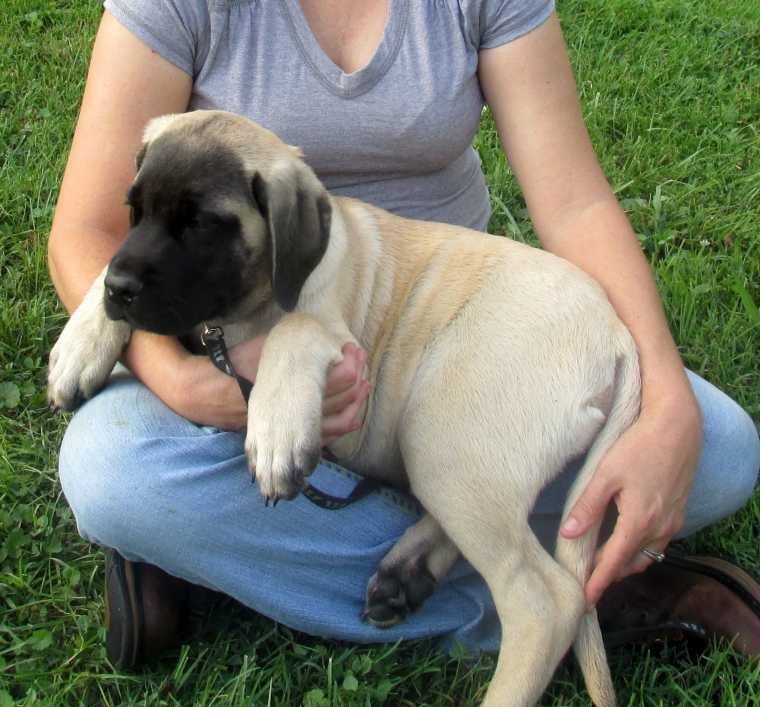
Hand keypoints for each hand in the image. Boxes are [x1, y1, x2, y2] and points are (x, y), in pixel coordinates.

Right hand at [171, 337, 368, 439]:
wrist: (211, 393)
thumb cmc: (238, 366)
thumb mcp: (266, 347)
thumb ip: (291, 344)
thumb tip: (314, 332)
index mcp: (295, 384)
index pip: (339, 377)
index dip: (352, 363)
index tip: (352, 349)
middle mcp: (299, 409)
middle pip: (342, 398)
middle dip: (358, 381)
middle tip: (362, 363)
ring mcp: (296, 427)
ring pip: (339, 420)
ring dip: (356, 404)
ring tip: (363, 387)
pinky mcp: (292, 437)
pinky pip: (327, 436)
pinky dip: (344, 424)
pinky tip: (351, 412)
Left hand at [560, 387, 702, 606]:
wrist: (677, 428)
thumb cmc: (638, 447)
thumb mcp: (606, 474)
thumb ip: (587, 506)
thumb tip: (568, 533)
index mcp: (639, 522)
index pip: (614, 563)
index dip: (598, 582)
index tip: (584, 601)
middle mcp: (660, 529)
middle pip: (632, 564)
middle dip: (610, 575)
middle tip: (588, 580)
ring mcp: (672, 522)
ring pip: (647, 555)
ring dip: (625, 563)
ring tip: (603, 564)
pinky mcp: (678, 513)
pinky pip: (658, 543)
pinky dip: (639, 549)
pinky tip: (625, 540)